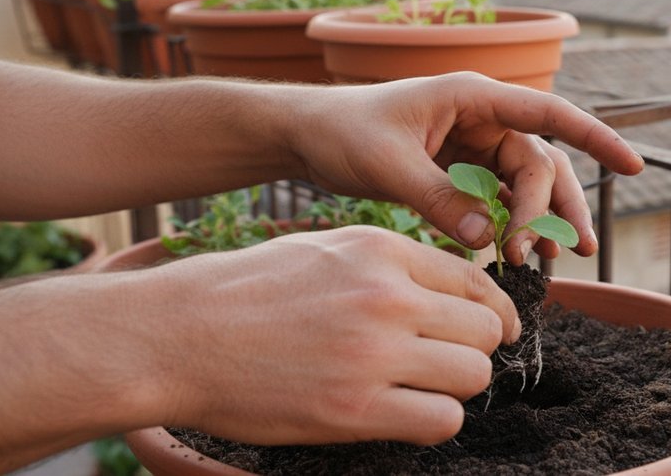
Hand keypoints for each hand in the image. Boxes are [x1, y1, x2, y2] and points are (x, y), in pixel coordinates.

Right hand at [153, 226, 519, 445]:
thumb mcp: (326, 249)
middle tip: (445, 361)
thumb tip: (453, 294)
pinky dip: (433, 420)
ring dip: (455, 387)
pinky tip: (404, 413)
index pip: (477, 282)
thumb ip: (391, 265)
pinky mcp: (354, 410)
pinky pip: (441, 420)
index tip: (491, 330)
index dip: (493, 312)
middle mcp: (385, 296)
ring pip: (472, 375)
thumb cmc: (247, 291)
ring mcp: (372, 354)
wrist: (178, 334)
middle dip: (475, 349)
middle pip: (484, 331)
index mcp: (381, 250)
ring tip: (420, 388)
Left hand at [289, 73, 643, 263]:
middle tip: (549, 255)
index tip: (634, 164)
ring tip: (552, 265)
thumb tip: (484, 237)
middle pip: (542, 162)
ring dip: (540, 223)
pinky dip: (511, 228)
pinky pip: (500, 201)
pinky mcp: (461, 172)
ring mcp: (474, 147)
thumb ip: (437, 198)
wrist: (307, 137)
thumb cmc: (343, 132)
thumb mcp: (387, 164)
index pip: (549, 114)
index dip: (595, 137)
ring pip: (527, 186)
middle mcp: (482, 118)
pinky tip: (517, 259)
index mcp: (472, 96)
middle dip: (553, 209)